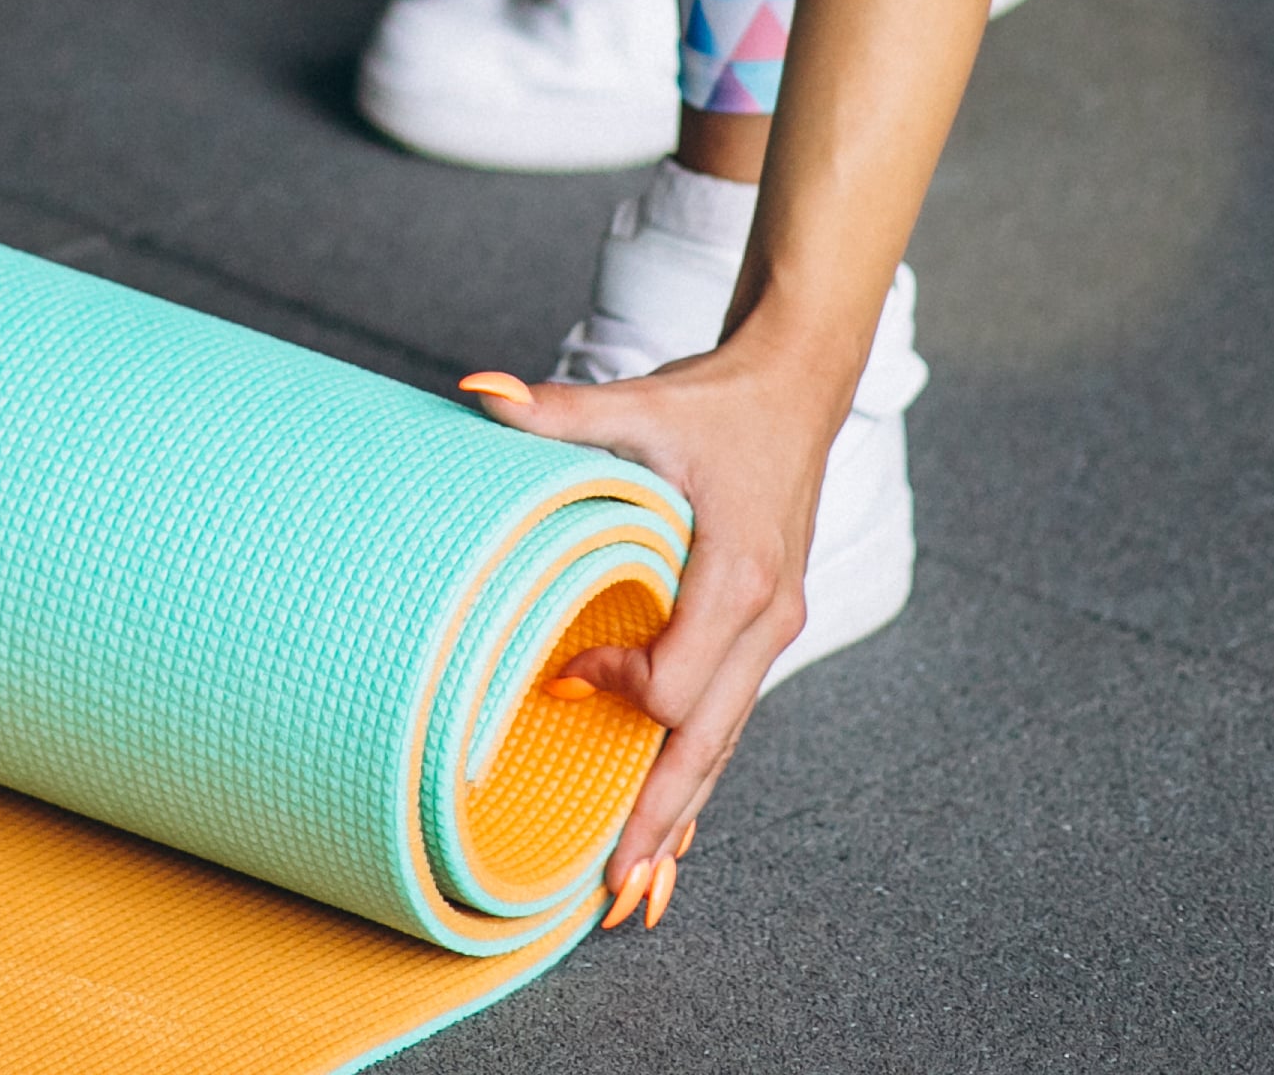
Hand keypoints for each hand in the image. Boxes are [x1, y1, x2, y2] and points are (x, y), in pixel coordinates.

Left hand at [457, 338, 849, 930]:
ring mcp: (771, 633)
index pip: (682, 682)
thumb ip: (559, 412)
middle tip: (615, 885)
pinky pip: (728, 718)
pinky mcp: (762, 634)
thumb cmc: (716, 402)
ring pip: (724, 743)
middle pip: (710, 743)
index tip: (565, 676)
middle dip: (663, 815)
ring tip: (639, 884)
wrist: (797, 388)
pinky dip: (697, 774)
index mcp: (741, 576)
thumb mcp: (640, 403)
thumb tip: (476, 392)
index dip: (620, 692)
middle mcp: (767, 618)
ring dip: (682, 811)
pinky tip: (674, 825)